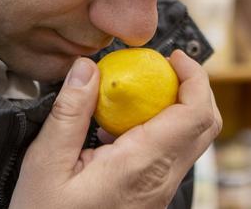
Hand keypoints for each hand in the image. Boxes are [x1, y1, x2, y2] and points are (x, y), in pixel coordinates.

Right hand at [10, 50, 221, 208]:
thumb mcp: (45, 163)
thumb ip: (70, 112)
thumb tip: (87, 68)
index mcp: (142, 166)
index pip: (196, 114)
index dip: (195, 77)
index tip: (172, 57)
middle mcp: (161, 181)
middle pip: (205, 125)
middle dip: (192, 87)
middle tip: (161, 67)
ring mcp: (160, 192)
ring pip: (190, 142)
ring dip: (175, 109)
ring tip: (135, 94)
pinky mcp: (151, 199)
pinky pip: (170, 157)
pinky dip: (158, 131)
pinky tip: (118, 128)